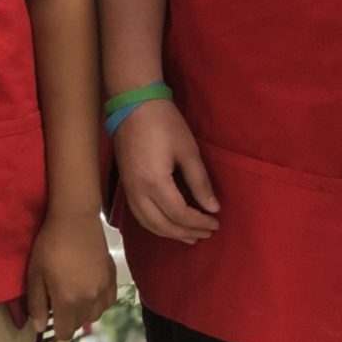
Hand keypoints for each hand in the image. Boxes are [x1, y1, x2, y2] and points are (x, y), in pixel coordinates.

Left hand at [27, 211, 116, 341]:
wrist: (75, 219)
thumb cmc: (50, 245)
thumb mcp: (35, 274)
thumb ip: (37, 304)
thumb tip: (40, 327)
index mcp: (68, 301)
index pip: (65, 332)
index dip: (56, 331)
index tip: (51, 321)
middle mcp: (89, 299)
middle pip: (80, 324)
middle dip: (69, 320)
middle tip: (59, 303)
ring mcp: (103, 289)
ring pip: (96, 314)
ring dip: (85, 312)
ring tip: (75, 297)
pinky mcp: (112, 277)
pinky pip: (109, 301)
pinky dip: (99, 302)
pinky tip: (91, 290)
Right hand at [114, 99, 218, 243]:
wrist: (133, 105)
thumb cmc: (164, 123)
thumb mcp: (188, 150)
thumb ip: (200, 182)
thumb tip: (212, 208)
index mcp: (155, 183)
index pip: (179, 215)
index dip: (199, 223)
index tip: (216, 223)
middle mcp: (138, 192)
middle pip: (162, 225)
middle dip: (186, 232)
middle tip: (206, 234)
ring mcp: (128, 190)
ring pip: (148, 224)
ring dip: (169, 233)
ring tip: (189, 236)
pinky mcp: (125, 185)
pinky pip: (139, 215)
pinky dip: (155, 225)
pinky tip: (167, 224)